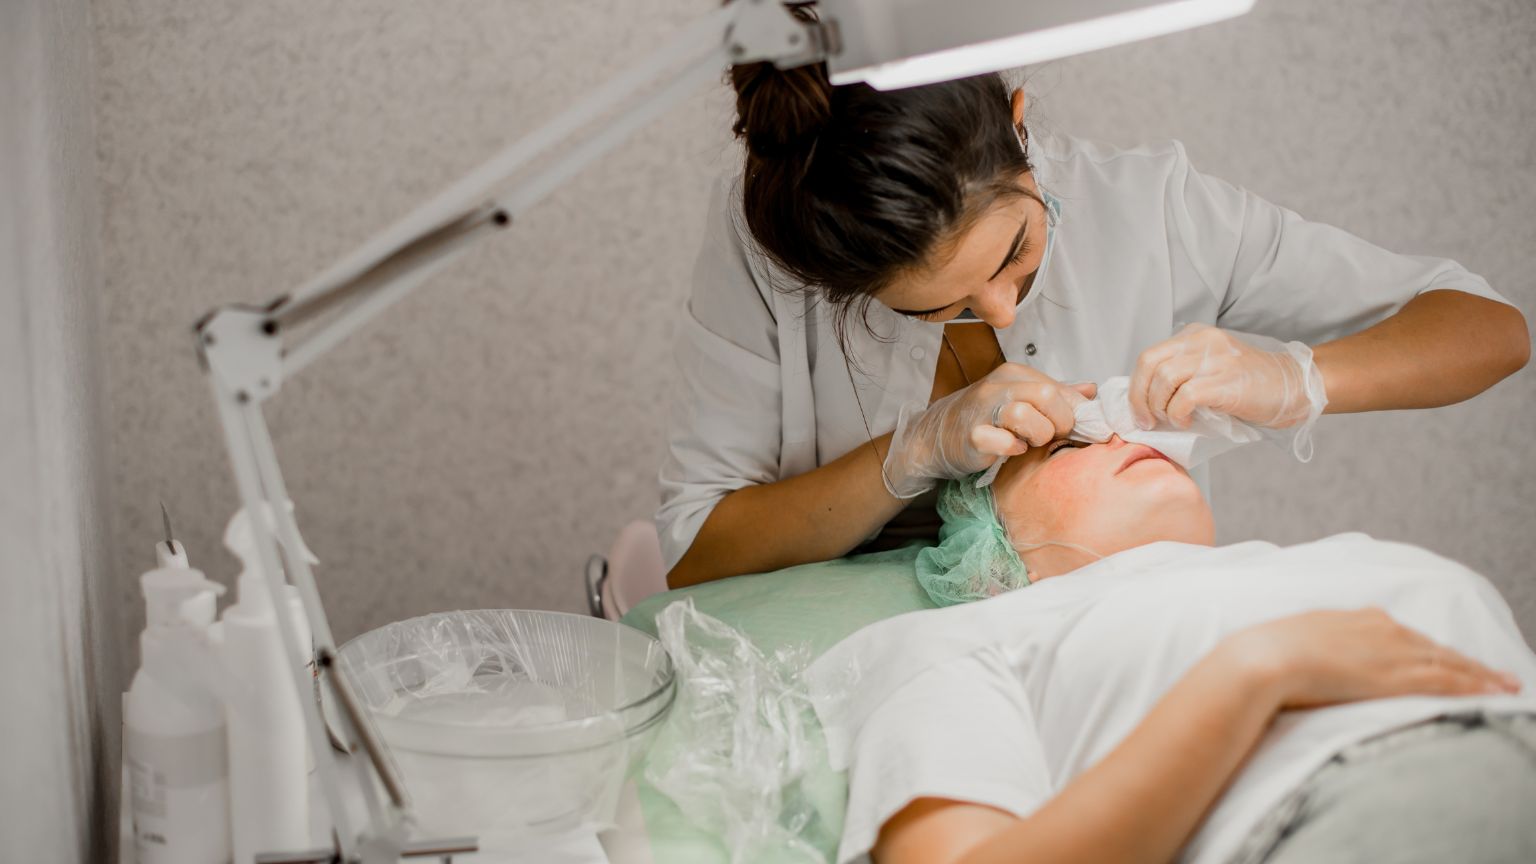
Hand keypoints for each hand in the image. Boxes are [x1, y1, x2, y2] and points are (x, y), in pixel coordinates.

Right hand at [882, 364, 1095, 498]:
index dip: (1074, 412)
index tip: (1075, 427)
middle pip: (1046, 395)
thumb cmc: (983, 417)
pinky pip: (1001, 441)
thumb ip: (1056, 393)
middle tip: (1054, 435)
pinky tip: (1013, 451)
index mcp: (1014, 374)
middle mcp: (998, 387)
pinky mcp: (972, 436)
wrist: (936, 435)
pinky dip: (1012, 449)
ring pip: (1024, 414)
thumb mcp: (1020, 398)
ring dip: (1037, 434)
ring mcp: (983, 410)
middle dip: (1059, 422)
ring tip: (1031, 442)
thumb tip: (1091, 391)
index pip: (1060, 388)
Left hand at [1128, 324, 1322, 430]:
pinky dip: (1178, 414)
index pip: (1149, 357)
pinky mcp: (1227, 381)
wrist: (1294, 387)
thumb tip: (1146, 402)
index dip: (1136, 387)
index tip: (1138, 411)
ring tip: (1172, 420)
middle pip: (1149, 364)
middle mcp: (1203, 341)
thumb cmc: (1250, 385)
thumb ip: (1182, 374)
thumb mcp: (1210, 368)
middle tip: (1147, 421)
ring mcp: (1216, 359)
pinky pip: (1186, 396)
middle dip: (1140, 398)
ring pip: (1164, 378)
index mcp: (1195, 336)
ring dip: (1160, 407)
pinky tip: (1188, 422)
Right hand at [1221, 608, 1520, 710]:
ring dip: (1482, 675)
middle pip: (1436, 649)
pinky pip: (1448, 681)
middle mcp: (1384, 629)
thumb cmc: (1268, 652)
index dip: (1433, 650)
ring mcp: (1393, 651)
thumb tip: (1311, 651)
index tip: (1450, 658)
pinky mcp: (1398, 676)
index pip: (1408, 637)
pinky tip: (1495, 693)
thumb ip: (1317, 642)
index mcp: (1359, 618)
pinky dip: (1476, 686)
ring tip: (1507, 686)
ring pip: (1451, 664)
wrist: (1264, 659)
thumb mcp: (1296, 638)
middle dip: (1469, 662)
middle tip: (1499, 674)